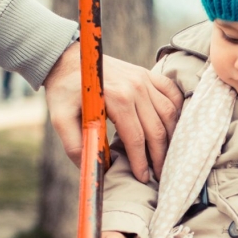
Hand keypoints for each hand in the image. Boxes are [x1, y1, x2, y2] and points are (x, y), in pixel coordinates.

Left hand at [43, 43, 183, 181]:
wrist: (68, 59)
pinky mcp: (147, 74)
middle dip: (159, 156)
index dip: (141, 162)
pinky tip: (172, 127)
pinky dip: (177, 111)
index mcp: (117, 97)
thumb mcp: (60, 118)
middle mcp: (136, 86)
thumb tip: (94, 170)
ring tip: (166, 156)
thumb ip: (76, 145)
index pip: (136, 137)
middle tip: (159, 175)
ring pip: (170, 113)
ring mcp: (144, 78)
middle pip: (157, 129)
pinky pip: (172, 93)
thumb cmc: (64, 90)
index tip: (143, 178)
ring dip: (171, 138)